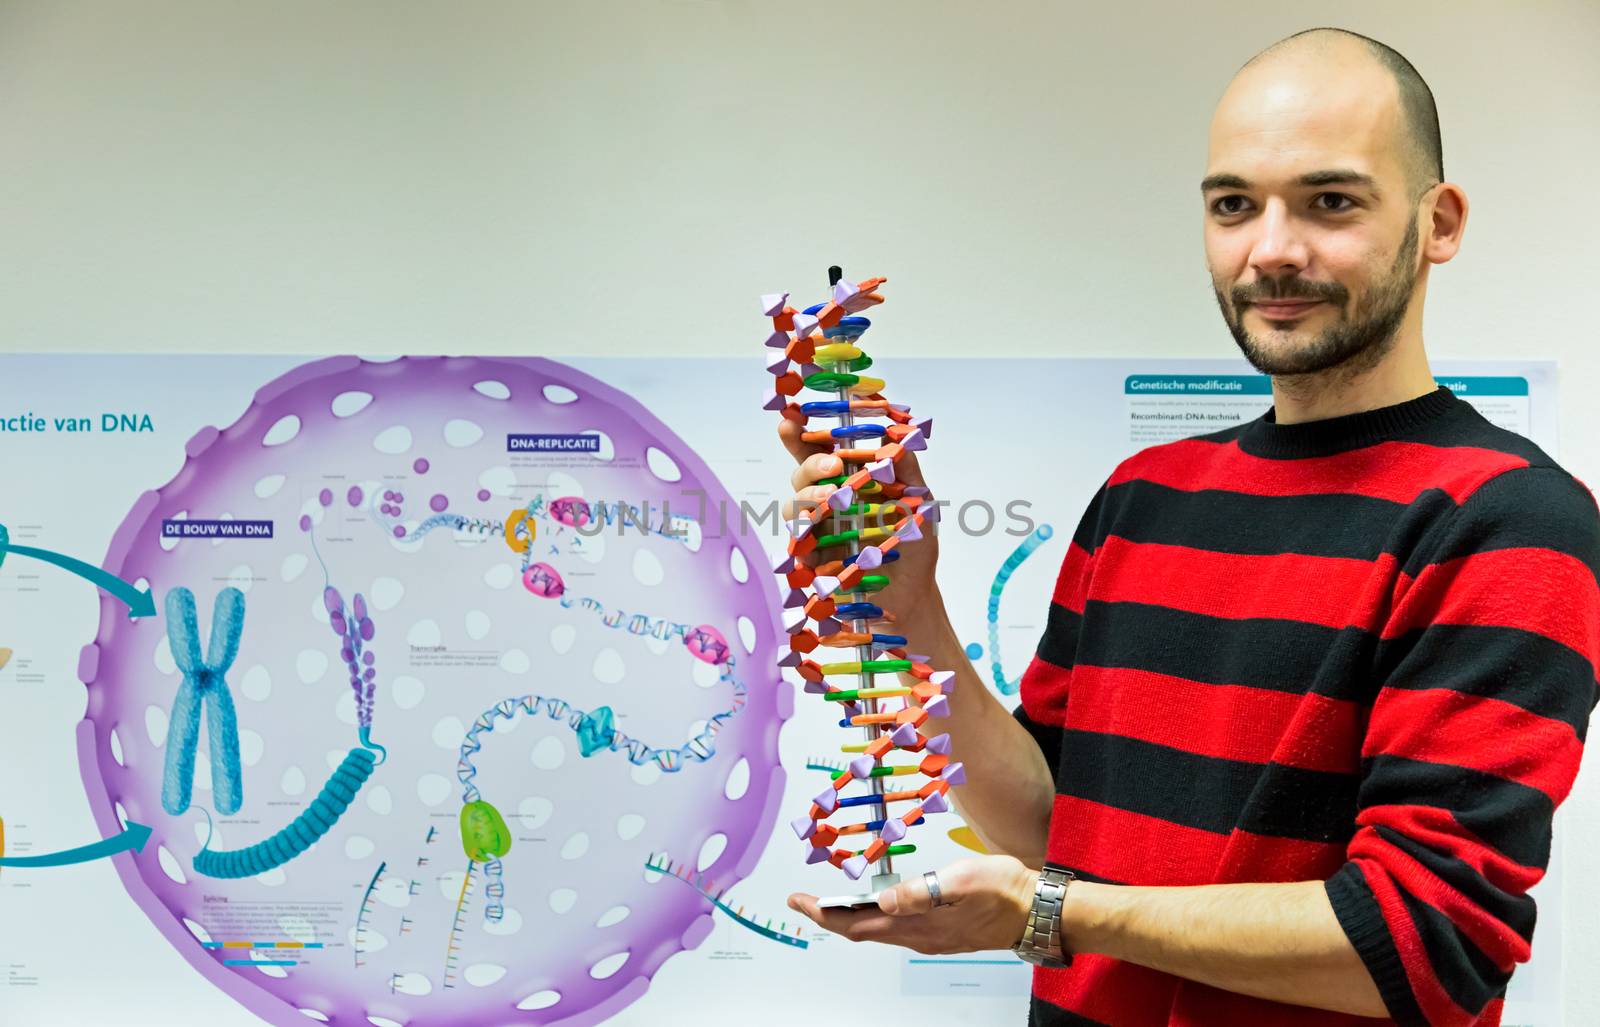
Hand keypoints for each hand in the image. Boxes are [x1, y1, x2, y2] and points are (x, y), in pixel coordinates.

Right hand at [777, 417, 945, 637]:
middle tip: (832, 466)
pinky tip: (816, 539)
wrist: (915, 596)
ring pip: (792, 509)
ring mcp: (816, 534)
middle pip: (801, 476)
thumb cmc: (914, 544)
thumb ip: (907, 467)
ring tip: (829, 502)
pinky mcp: (812, 565)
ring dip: (806, 500)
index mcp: (846, 481)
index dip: (799, 434)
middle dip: (810, 465)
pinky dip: (803, 541)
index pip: (818, 452)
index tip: (791, 417)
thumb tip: (899, 432)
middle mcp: (826, 504)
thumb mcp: (920, 500)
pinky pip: (796, 550)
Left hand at [786, 855, 1036, 954]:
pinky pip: (896, 931)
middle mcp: (919, 937)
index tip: (800, 901)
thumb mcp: (963, 880)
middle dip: (829, 917)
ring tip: (830, 903)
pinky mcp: (941, 933)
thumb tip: (884, 899)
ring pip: (878, 932)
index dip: (825, 913)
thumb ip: (921, 892)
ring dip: (850, 919)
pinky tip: (874, 906)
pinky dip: (875, 919)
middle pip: (862, 931)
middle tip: (803, 901)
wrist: (1038, 910)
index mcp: (919, 924)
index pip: (858, 924)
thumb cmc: (1005, 890)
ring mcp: (930, 938)